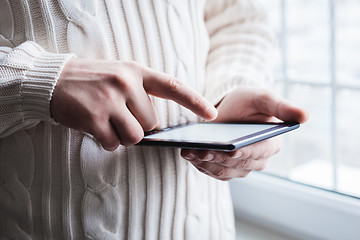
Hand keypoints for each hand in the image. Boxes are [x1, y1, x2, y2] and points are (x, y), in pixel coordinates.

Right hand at [51, 58, 216, 149]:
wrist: (53, 80)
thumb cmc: (92, 81)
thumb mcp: (120, 76)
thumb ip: (141, 95)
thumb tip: (156, 129)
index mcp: (136, 71)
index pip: (173, 87)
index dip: (195, 101)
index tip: (212, 114)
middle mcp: (126, 83)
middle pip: (151, 123)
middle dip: (137, 125)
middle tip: (117, 115)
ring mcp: (110, 99)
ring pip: (136, 137)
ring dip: (123, 136)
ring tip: (107, 122)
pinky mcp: (94, 117)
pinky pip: (114, 144)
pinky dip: (106, 141)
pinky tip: (94, 127)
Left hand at [181, 86, 308, 179]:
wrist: (230, 110)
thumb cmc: (248, 102)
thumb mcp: (263, 98)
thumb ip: (281, 106)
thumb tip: (305, 116)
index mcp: (272, 143)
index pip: (258, 152)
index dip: (244, 152)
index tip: (230, 149)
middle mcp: (259, 160)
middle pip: (237, 164)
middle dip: (217, 157)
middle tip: (199, 150)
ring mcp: (242, 168)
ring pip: (223, 171)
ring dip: (205, 163)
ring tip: (189, 152)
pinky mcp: (226, 170)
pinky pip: (213, 172)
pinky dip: (200, 165)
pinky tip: (189, 155)